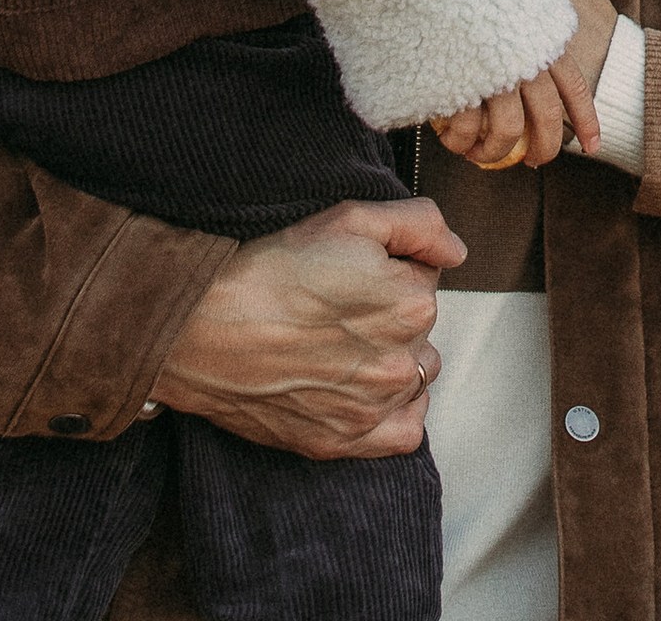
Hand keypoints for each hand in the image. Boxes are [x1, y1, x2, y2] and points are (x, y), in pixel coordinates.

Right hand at [146, 197, 462, 456]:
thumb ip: (420, 224)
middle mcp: (402, 361)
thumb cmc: (273, 268)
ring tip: (339, 342)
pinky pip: (405, 431)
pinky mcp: (345, 442)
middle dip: (390, 311)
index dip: (390, 268)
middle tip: (336, 304)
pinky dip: (395, 410)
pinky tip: (364, 387)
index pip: (425, 278)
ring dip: (391, 358)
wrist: (204, 328)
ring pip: (413, 374)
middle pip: (419, 327)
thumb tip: (456, 252)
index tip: (350, 270)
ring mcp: (374, 408)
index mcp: (412, 303)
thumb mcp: (350, 218)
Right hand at [432, 53, 599, 167]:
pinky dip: (461, 142)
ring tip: (478, 153)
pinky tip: (454, 140)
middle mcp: (527, 60)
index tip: (593, 148)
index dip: (587, 121)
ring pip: (507, 133)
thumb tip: (542, 47)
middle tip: (532, 163)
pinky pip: (467, 129)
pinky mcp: (463, 83)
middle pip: (546, 120)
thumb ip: (534, 19)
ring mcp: (496, 74)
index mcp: (544, 38)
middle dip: (544, 149)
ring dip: (493, 152)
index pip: (575, 87)